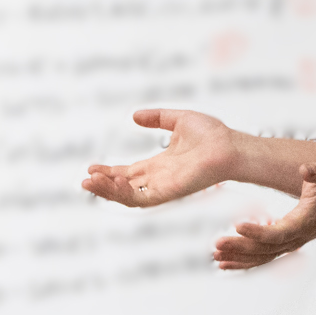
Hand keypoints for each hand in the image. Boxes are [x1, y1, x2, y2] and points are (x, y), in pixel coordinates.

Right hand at [83, 108, 238, 207]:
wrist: (230, 146)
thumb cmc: (213, 135)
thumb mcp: (178, 119)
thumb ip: (157, 118)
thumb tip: (134, 116)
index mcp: (160, 165)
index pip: (129, 172)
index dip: (109, 171)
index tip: (92, 167)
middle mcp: (159, 179)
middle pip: (124, 187)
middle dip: (103, 185)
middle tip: (85, 179)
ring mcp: (163, 188)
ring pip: (128, 197)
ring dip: (108, 191)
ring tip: (89, 182)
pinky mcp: (169, 192)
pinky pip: (142, 199)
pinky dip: (125, 193)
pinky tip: (113, 180)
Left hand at [213, 163, 315, 268]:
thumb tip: (306, 169)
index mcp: (303, 222)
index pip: (278, 233)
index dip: (258, 233)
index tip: (238, 226)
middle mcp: (294, 237)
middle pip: (265, 249)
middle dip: (240, 248)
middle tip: (218, 244)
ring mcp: (288, 243)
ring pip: (261, 257)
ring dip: (239, 258)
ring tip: (217, 256)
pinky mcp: (283, 244)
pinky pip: (262, 258)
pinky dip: (244, 262)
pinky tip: (226, 263)